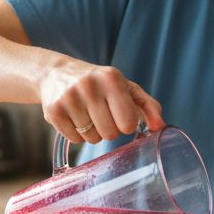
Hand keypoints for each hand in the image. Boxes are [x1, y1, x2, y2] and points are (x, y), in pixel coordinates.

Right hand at [41, 57, 163, 143]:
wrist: (57, 73)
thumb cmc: (100, 84)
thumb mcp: (126, 88)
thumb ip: (148, 107)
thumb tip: (160, 127)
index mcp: (112, 79)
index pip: (128, 123)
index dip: (126, 123)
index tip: (120, 114)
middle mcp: (89, 86)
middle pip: (110, 134)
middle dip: (109, 129)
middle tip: (101, 114)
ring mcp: (69, 98)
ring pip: (92, 139)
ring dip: (93, 132)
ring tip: (86, 114)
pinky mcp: (53, 111)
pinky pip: (75, 140)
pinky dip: (77, 134)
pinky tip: (74, 117)